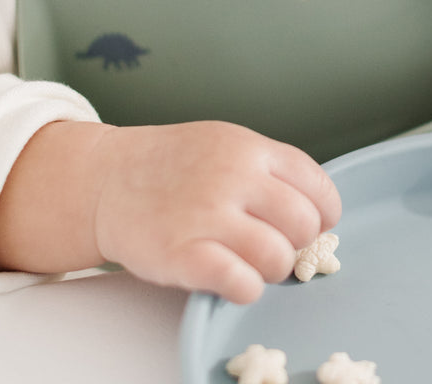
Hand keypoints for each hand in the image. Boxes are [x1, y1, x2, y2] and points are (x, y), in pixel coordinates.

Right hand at [92, 122, 340, 301]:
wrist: (109, 178)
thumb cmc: (176, 164)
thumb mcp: (229, 144)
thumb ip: (271, 169)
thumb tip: (318, 208)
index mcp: (251, 149)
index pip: (318, 186)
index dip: (323, 213)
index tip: (313, 224)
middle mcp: (234, 177)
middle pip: (304, 224)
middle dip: (297, 243)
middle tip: (274, 243)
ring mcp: (207, 215)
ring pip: (278, 257)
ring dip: (272, 269)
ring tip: (251, 262)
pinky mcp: (181, 255)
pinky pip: (240, 283)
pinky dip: (246, 288)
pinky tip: (233, 279)